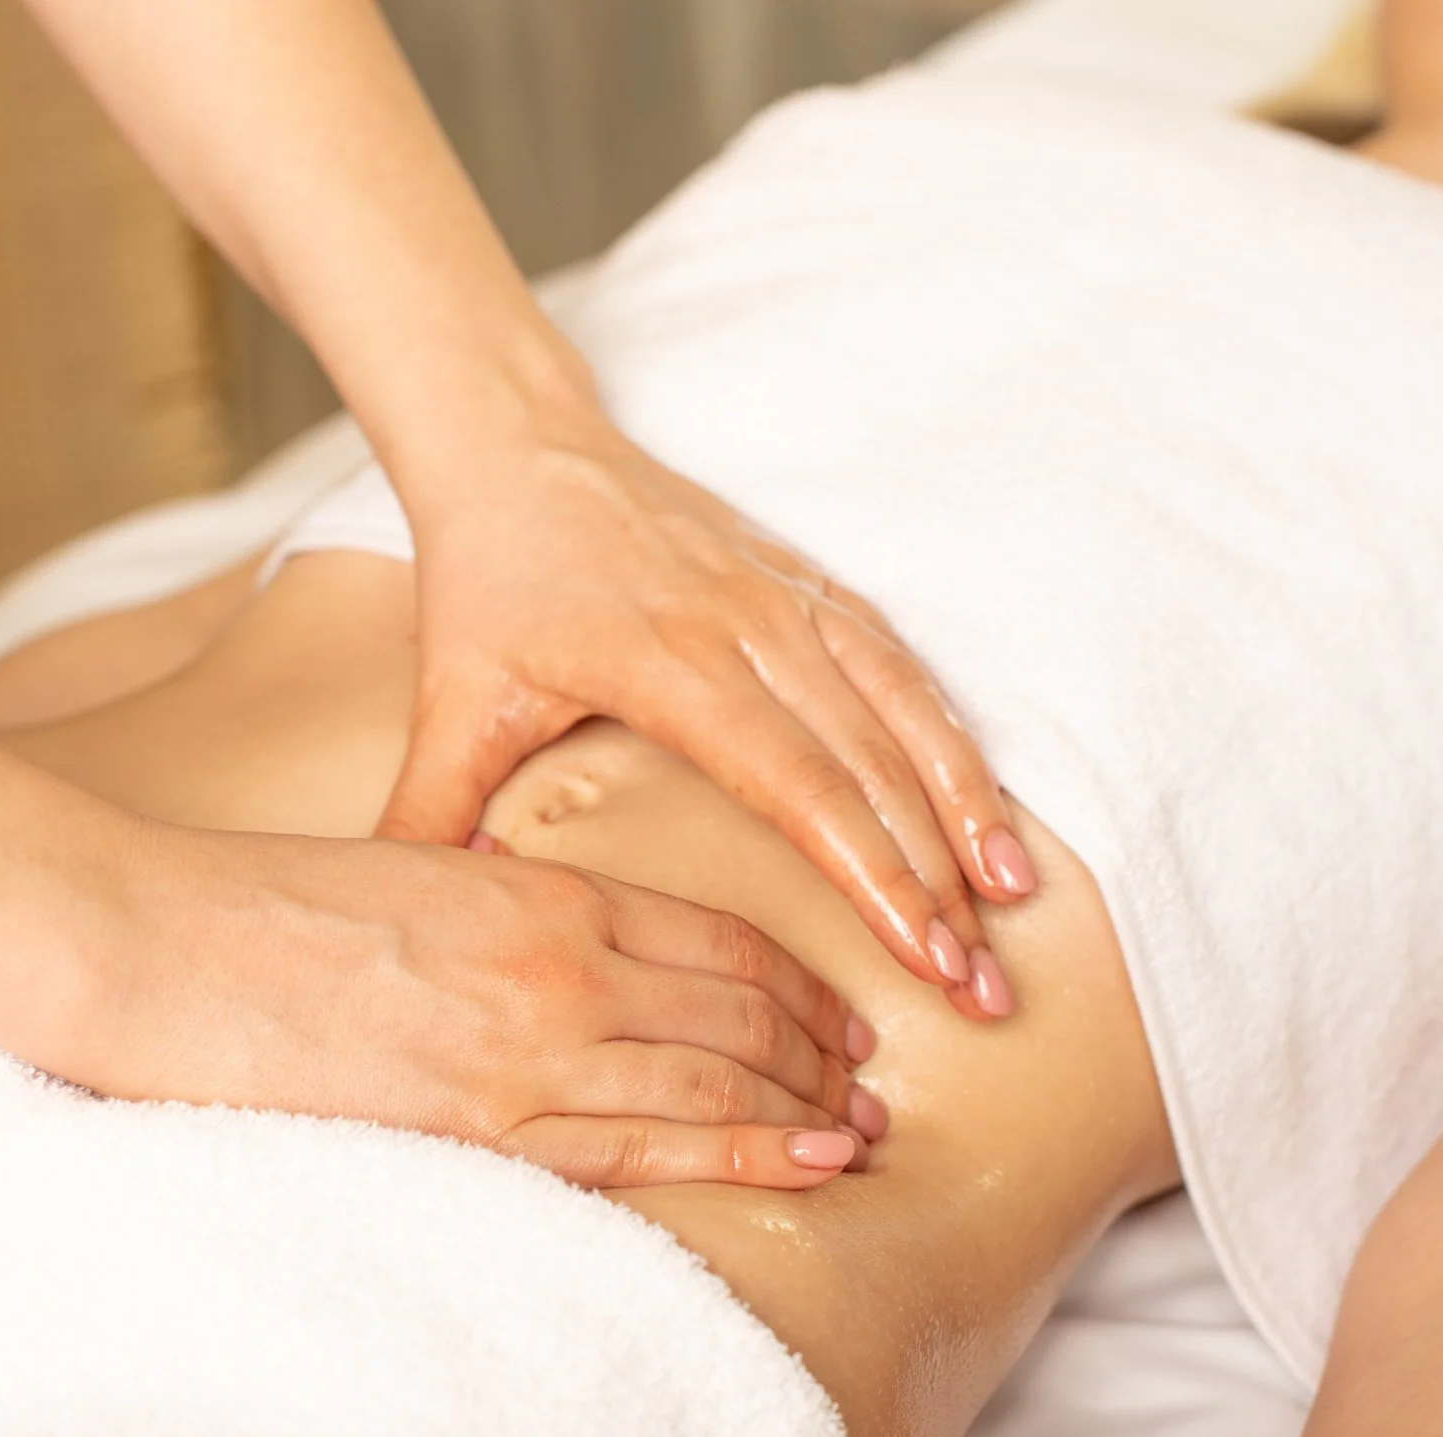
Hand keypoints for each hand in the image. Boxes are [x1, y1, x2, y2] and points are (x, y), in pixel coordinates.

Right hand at [49, 826, 886, 1189]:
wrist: (164, 949)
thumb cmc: (272, 910)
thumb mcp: (419, 873)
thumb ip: (508, 911)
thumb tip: (564, 949)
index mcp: (544, 892)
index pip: (718, 938)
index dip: (796, 984)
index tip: (838, 1017)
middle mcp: (561, 965)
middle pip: (739, 1009)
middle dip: (820, 1054)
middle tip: (871, 1087)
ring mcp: (529, 1048)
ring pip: (717, 1077)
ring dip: (804, 1108)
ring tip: (860, 1135)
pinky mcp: (485, 1124)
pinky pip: (645, 1143)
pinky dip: (742, 1151)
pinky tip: (803, 1162)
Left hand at [377, 405, 1034, 1019]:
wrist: (518, 447)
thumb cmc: (487, 578)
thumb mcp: (452, 701)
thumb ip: (433, 813)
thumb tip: (428, 921)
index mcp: (672, 663)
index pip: (800, 785)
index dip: (873, 874)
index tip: (924, 959)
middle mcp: (752, 626)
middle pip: (872, 767)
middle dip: (938, 882)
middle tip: (984, 984)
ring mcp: (790, 597)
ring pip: (907, 712)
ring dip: (968, 810)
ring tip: (1014, 902)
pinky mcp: (808, 582)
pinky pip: (899, 666)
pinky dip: (949, 738)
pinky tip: (983, 808)